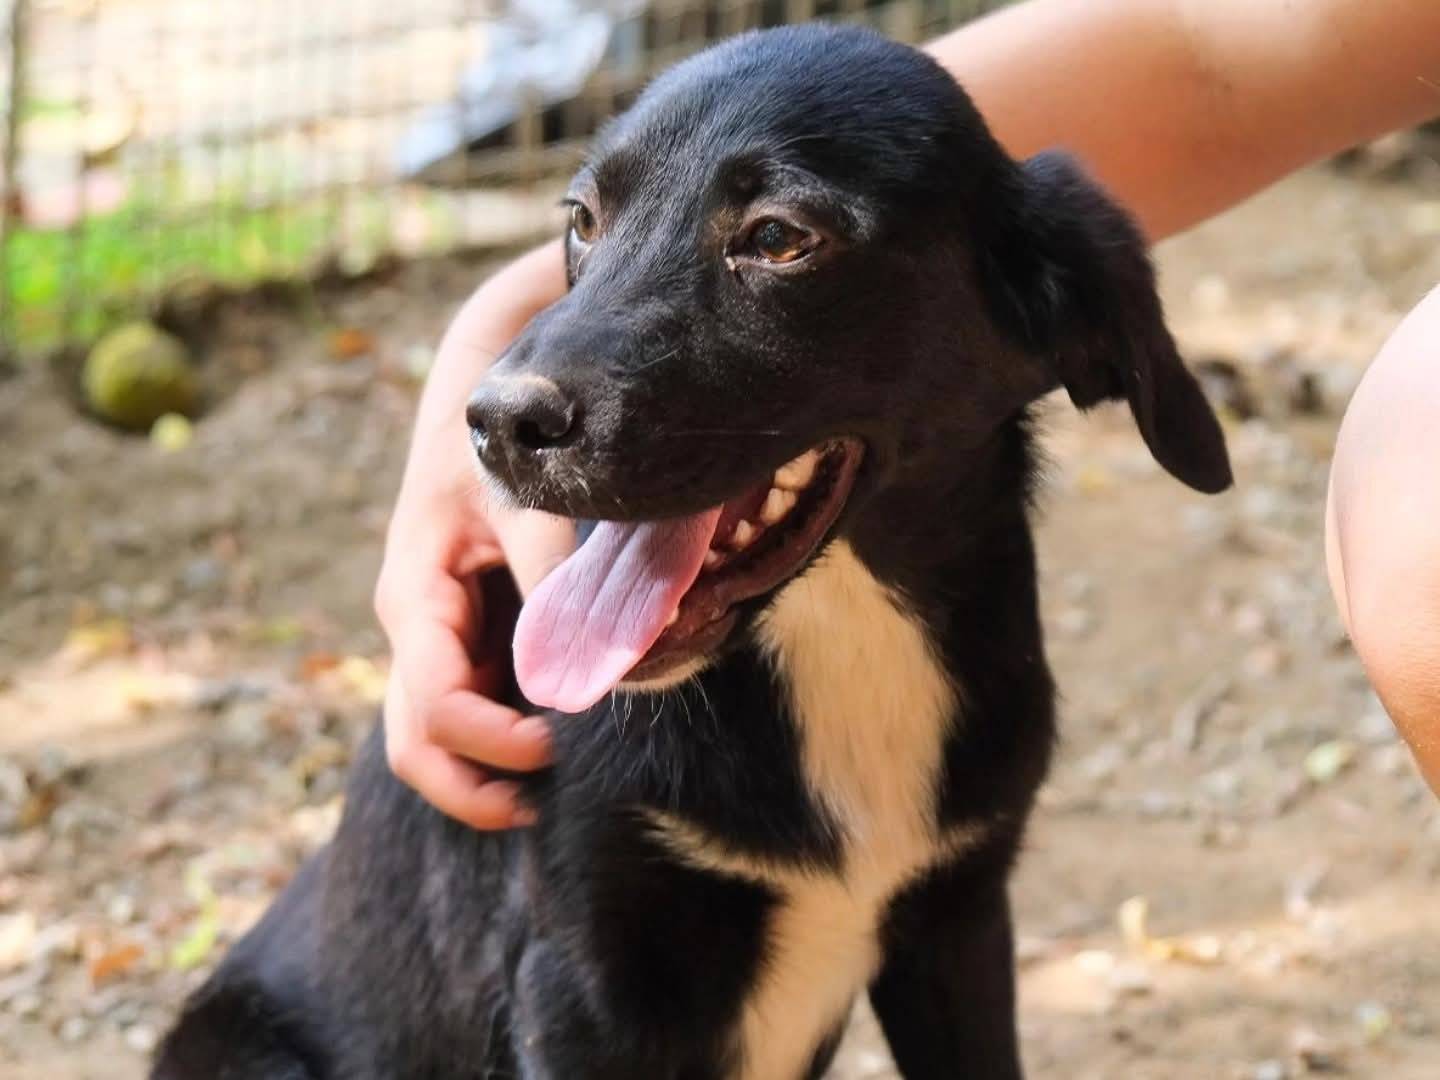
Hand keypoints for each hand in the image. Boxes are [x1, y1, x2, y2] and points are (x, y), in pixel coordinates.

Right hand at [375, 244, 571, 827]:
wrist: (482, 404)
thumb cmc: (501, 446)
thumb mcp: (526, 501)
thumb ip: (554, 576)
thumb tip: (590, 667)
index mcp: (414, 598)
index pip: (436, 705)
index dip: (493, 743)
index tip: (557, 744)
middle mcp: (415, 631)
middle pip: (417, 744)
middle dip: (472, 786)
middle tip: (542, 803)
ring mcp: (437, 641)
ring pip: (434, 739)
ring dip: (483, 774)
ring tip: (550, 787)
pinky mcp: (465, 640)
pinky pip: (470, 711)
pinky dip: (500, 743)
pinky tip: (554, 742)